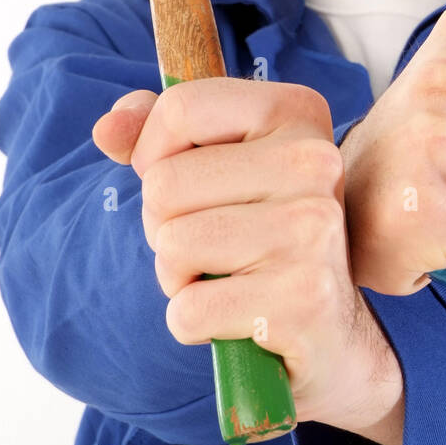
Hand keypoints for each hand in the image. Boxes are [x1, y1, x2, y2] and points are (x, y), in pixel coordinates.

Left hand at [91, 79, 402, 436]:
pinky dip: (195, 325)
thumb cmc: (268, 241)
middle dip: (166, 228)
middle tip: (217, 247)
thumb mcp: (226, 169)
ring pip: (171, 246)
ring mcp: (314, 230)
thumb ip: (164, 137)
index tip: (187, 187)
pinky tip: (239, 318)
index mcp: (297, 113)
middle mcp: (316, 162)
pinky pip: (188, 311)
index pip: (181, 108)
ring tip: (229, 280)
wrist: (338, 336)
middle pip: (163, 184)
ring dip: (180, 278)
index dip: (154, 154)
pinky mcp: (303, 300)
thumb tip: (107, 128)